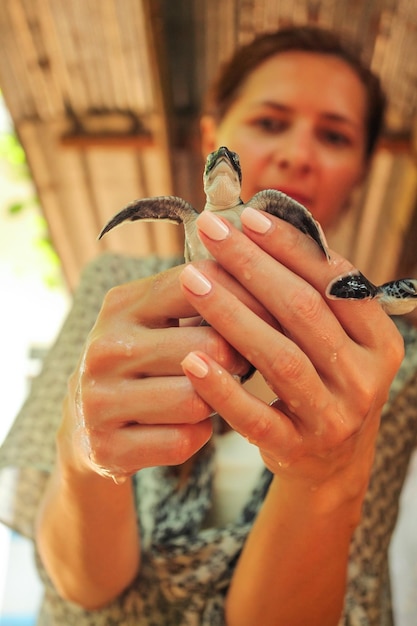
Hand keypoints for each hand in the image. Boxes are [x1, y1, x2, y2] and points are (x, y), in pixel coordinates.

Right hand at [59, 264, 248, 481]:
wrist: (85, 421)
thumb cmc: (141, 361)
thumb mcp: (156, 320)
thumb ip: (201, 299)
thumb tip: (269, 284)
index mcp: (122, 304)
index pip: (201, 284)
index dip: (248, 298)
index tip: (274, 315)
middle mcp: (104, 348)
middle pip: (210, 347)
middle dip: (238, 359)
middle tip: (242, 365)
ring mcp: (99, 400)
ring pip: (198, 399)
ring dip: (217, 402)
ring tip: (210, 396)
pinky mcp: (106, 447)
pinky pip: (183, 441)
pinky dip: (196, 436)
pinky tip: (184, 427)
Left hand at [180, 207, 403, 501]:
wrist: (333, 461)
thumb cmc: (325, 381)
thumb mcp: (336, 340)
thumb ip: (312, 295)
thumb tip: (260, 230)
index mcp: (378, 339)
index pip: (334, 280)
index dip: (290, 244)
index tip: (247, 216)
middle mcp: (365, 376)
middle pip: (304, 310)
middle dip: (252, 265)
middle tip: (210, 231)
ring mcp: (334, 416)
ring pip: (280, 357)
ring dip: (232, 314)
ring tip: (192, 279)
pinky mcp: (299, 448)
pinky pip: (257, 418)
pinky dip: (223, 389)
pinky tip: (191, 361)